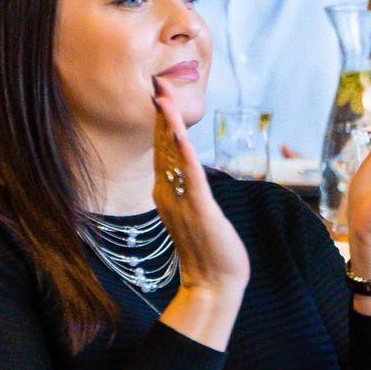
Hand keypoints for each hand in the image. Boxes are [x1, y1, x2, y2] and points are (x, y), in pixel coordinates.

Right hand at [152, 78, 250, 349]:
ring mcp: (183, 201)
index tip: (160, 94)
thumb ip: (186, 191)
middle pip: (162, 146)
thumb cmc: (208, 251)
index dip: (162, 120)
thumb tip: (184, 171)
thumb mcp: (193, 214)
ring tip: (164, 98)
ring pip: (173, 156)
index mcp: (168, 193)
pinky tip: (180, 134)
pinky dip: (186, 154)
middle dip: (161, 113)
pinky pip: (192, 177)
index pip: (163, 149)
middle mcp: (170, 194)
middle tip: (157, 83)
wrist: (213, 286)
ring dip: (169, 125)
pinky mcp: (200, 210)